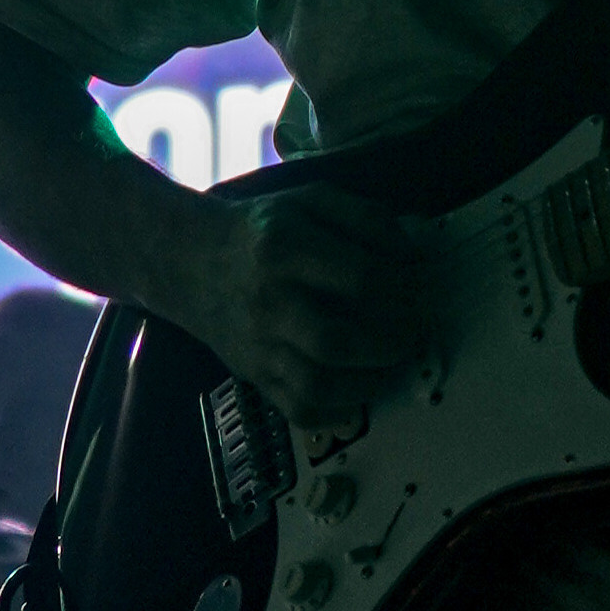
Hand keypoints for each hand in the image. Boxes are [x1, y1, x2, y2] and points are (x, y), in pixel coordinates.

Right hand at [159, 185, 430, 424]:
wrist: (187, 260)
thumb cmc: (262, 229)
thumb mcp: (311, 201)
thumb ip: (368, 219)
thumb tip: (416, 255)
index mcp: (284, 248)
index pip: (361, 279)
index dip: (405, 290)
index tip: (422, 290)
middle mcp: (268, 301)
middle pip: (339, 340)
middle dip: (392, 341)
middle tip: (413, 332)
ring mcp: (257, 345)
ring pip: (318, 384)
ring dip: (371, 380)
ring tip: (390, 361)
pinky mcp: (253, 375)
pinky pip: (299, 410)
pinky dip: (338, 409)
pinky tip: (358, 386)